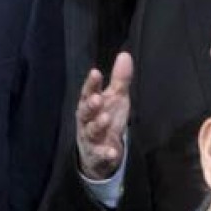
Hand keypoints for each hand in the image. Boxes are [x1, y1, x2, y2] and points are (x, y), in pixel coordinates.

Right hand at [76, 51, 132, 180]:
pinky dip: (105, 153)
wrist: (97, 154)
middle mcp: (86, 120)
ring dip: (97, 125)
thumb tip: (125, 55)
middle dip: (90, 105)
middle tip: (97, 98)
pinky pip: (100, 154)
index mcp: (89, 104)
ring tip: (105, 118)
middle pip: (85, 112)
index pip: (88, 92)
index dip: (91, 83)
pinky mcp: (97, 155)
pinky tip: (111, 152)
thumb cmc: (105, 119)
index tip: (96, 73)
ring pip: (91, 131)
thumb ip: (119, 79)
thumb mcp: (114, 99)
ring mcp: (90, 138)